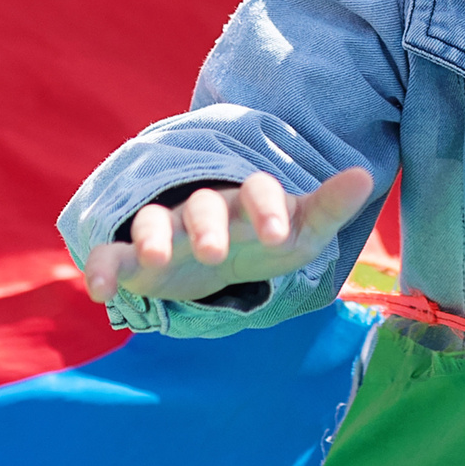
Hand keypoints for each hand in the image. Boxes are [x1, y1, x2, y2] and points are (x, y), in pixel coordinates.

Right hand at [81, 166, 373, 304]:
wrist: (223, 260)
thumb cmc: (265, 239)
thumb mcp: (302, 231)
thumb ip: (329, 207)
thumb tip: (366, 176)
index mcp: (248, 199)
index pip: (258, 190)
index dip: (268, 208)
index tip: (279, 237)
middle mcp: (205, 207)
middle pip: (203, 205)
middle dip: (207, 227)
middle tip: (213, 253)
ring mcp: (167, 229)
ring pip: (154, 221)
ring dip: (151, 237)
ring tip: (153, 259)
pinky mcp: (136, 257)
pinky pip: (113, 254)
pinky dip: (102, 267)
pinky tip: (98, 290)